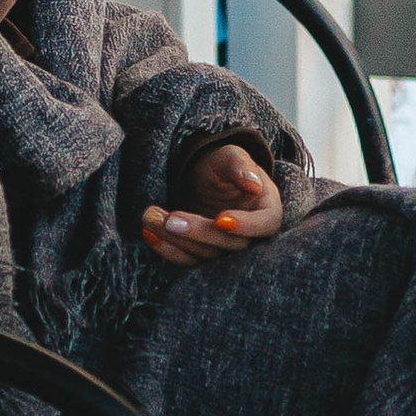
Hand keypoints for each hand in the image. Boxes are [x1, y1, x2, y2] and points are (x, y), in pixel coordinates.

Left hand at [142, 143, 283, 268]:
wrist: (202, 175)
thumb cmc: (222, 163)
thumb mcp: (231, 156)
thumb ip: (241, 166)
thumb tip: (254, 185)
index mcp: (266, 208)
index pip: (266, 224)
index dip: (246, 226)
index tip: (220, 219)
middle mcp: (250, 234)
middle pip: (231, 245)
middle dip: (198, 232)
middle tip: (170, 219)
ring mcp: (226, 248)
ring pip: (206, 255)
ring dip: (176, 240)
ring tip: (150, 217)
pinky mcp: (204, 254)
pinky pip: (188, 260)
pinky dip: (167, 249)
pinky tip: (149, 233)